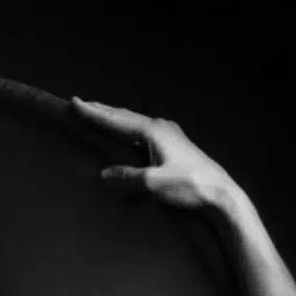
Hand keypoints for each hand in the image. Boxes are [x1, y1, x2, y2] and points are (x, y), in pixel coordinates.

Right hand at [72, 98, 240, 208]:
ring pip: (134, 121)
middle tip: (81, 103)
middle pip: (124, 116)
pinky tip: (126, 131)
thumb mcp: (153, 184)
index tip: (74, 103)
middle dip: (102, 110)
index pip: (116, 121)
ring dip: (115, 117)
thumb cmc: (188, 186)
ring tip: (99, 113)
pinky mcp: (174, 144)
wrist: (220, 193)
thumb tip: (103, 174)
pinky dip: (128, 127)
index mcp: (152, 132)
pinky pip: (142, 130)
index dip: (94, 114)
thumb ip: (127, 177)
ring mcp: (169, 134)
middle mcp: (160, 127)